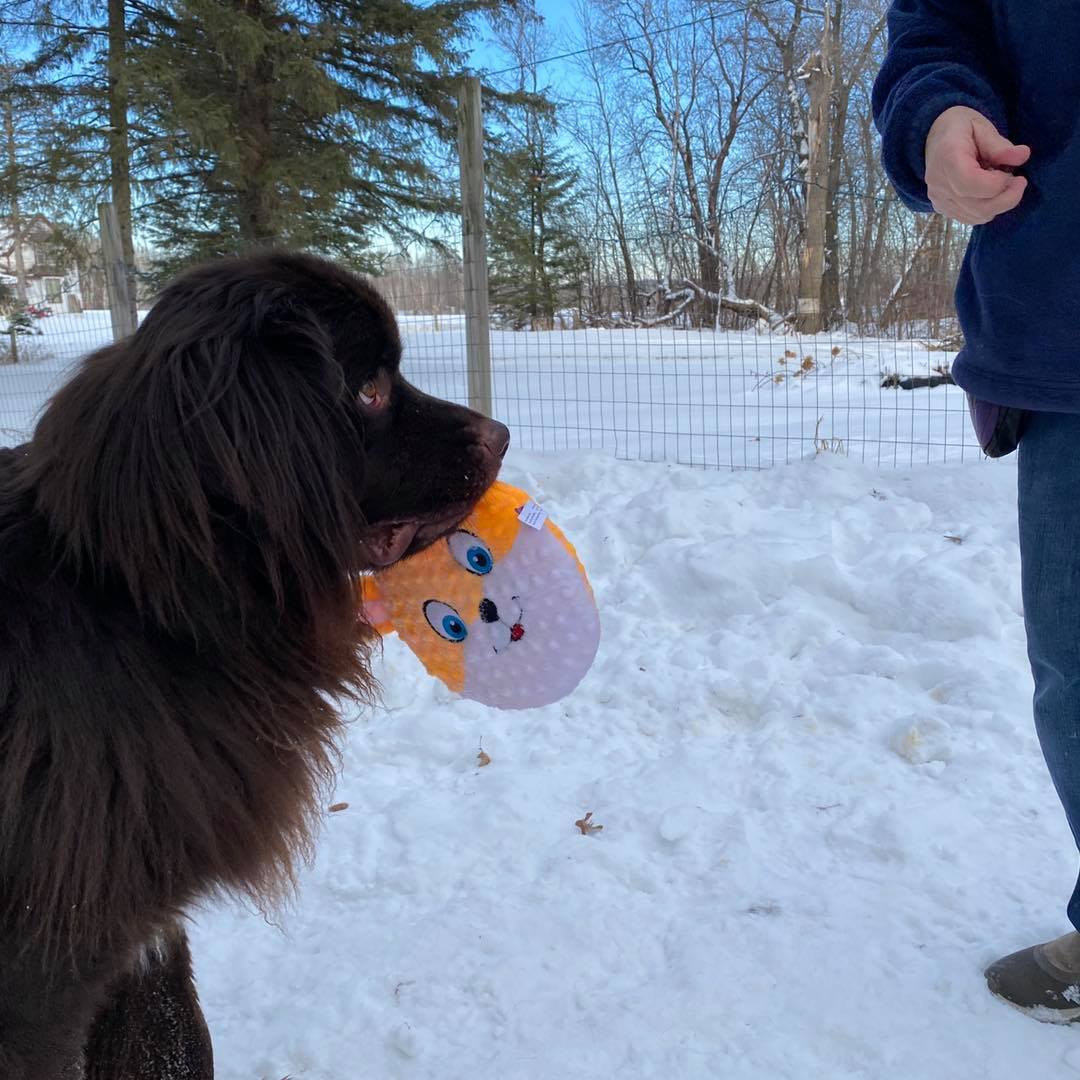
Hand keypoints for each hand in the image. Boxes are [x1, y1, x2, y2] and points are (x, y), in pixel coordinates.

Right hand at [924, 106, 1029, 224]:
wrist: (934, 138)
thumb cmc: (959, 128)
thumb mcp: (981, 127)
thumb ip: (1000, 145)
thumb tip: (1023, 156)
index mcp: (948, 158)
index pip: (972, 184)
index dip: (998, 183)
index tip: (1011, 171)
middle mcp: (940, 185)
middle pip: (978, 206)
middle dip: (1007, 198)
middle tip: (1019, 181)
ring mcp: (939, 200)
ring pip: (976, 216)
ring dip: (999, 204)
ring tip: (1003, 184)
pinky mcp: (943, 209)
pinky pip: (970, 218)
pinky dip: (988, 210)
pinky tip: (991, 193)